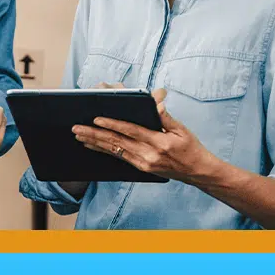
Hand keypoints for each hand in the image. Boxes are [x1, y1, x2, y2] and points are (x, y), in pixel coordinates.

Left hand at [72, 89, 212, 181]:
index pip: (131, 131)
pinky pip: (119, 157)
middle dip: (95, 134)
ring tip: (79, 135)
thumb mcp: (182, 129)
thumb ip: (166, 117)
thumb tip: (156, 103)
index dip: (112, 124)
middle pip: (117, 142)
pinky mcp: (141, 168)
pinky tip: (92, 146)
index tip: (97, 118)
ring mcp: (143, 163)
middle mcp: (148, 155)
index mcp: (159, 142)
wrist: (197, 172)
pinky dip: (104, 151)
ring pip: (114, 150)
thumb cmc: (190, 147)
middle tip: (77, 128)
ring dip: (94, 143)